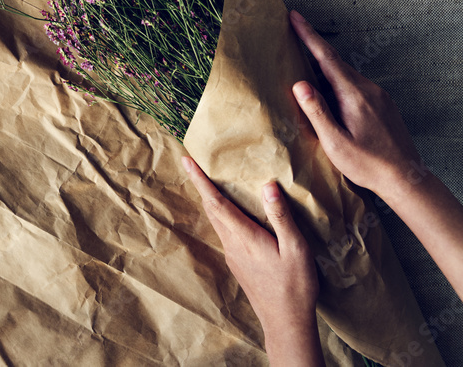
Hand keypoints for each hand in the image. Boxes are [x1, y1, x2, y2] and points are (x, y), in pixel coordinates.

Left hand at [182, 156, 322, 364]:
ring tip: (208, 181)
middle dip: (201, 185)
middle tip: (193, 163)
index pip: (216, 202)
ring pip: (216, 220)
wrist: (285, 322)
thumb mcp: (295, 249)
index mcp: (244, 236)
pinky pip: (224, 231)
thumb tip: (267, 186)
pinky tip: (230, 212)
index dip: (200, 180)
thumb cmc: (295, 285)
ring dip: (210, 199)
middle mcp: (232, 244)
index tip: (187, 161)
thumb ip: (280, 217)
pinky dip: (221, 214)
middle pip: (211, 208)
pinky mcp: (237, 263)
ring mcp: (232, 254)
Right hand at [288, 10, 422, 201]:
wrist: (405, 178)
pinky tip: (329, 93)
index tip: (294, 17)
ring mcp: (379, 96)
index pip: (326, 58)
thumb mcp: (335, 142)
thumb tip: (299, 84)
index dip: (308, 35)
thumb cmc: (367, 164)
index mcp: (354, 95)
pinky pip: (355, 85)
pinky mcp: (383, 104)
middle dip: (313, 47)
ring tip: (305, 67)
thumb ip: (317, 112)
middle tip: (292, 34)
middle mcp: (369, 89)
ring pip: (346, 74)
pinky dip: (338, 81)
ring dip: (324, 68)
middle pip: (335, 62)